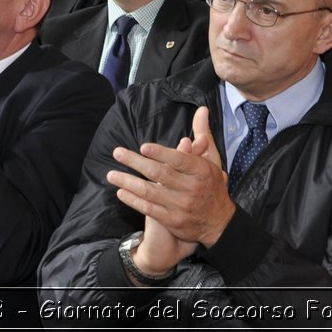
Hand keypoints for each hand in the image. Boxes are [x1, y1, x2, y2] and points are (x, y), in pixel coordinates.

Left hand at [107, 105, 236, 251]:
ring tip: (111, 174)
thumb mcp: (212, 158)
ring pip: (150, 192)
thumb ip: (203, 133)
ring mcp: (180, 206)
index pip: (179, 160)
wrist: (219, 223)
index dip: (161, 153)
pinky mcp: (172, 221)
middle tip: (117, 153)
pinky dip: (134, 201)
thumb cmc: (212, 185)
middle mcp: (190, 188)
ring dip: (128, 182)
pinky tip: (121, 192)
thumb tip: (201, 109)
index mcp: (200, 171)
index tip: (143, 147)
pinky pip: (149, 210)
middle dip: (136, 162)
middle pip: (160, 174)